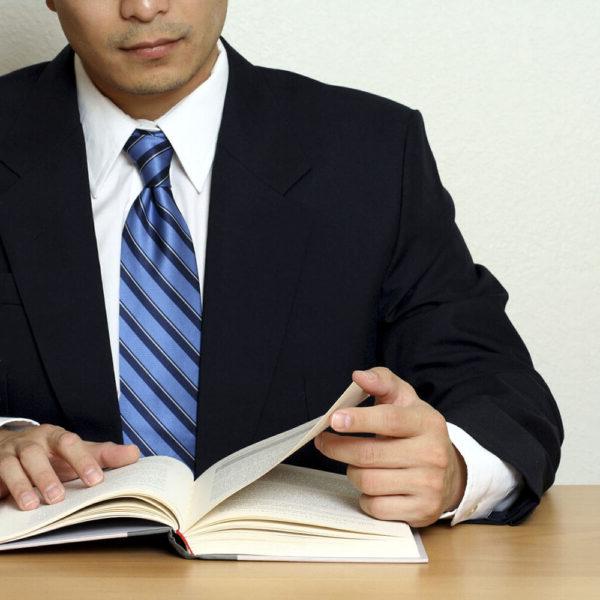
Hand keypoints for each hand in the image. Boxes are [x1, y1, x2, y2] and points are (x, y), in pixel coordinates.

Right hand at [0, 424, 139, 509]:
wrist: (12, 446)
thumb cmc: (52, 454)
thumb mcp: (78, 452)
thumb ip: (104, 455)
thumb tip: (135, 454)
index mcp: (55, 437)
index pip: (70, 443)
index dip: (82, 460)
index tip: (95, 480)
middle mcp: (31, 443)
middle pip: (35, 454)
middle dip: (46, 476)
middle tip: (58, 498)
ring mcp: (9, 455)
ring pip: (10, 466)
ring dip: (20, 485)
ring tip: (31, 505)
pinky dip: (0, 489)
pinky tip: (5, 502)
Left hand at [314, 367, 466, 526]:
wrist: (449, 472)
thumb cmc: (416, 431)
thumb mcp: (404, 400)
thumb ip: (382, 382)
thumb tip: (359, 376)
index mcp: (427, 422)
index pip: (389, 420)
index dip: (359, 419)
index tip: (333, 419)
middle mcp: (432, 454)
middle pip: (369, 455)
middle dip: (338, 448)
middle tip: (324, 442)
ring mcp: (429, 485)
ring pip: (368, 481)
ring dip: (353, 472)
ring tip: (357, 464)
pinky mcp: (422, 511)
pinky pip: (376, 507)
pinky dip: (365, 497)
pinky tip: (373, 486)